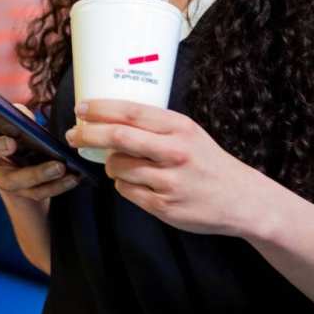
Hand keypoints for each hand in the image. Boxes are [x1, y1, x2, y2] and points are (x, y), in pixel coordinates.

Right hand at [0, 109, 79, 201]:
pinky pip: (37, 193)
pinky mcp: (20, 196)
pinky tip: (75, 176)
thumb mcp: (19, 124)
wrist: (31, 187)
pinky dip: (58, 185)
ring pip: (13, 181)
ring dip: (38, 173)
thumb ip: (17, 116)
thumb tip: (21, 118)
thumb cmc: (21, 140)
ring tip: (59, 166)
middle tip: (10, 142)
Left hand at [65, 100, 267, 236]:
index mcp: (179, 127)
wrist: (240, 198)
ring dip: (110, 164)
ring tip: (120, 163)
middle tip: (74, 134)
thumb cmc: (208, 162)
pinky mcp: (164, 206)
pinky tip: (136, 182)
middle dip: (89, 134)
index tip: (81, 107)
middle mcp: (174, 152)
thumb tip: (111, 119)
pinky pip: (127, 191)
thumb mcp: (189, 133)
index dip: (101, 109)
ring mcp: (168, 181)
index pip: (131, 112)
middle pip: (118, 137)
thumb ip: (156, 126)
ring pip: (118, 168)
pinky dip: (123, 184)